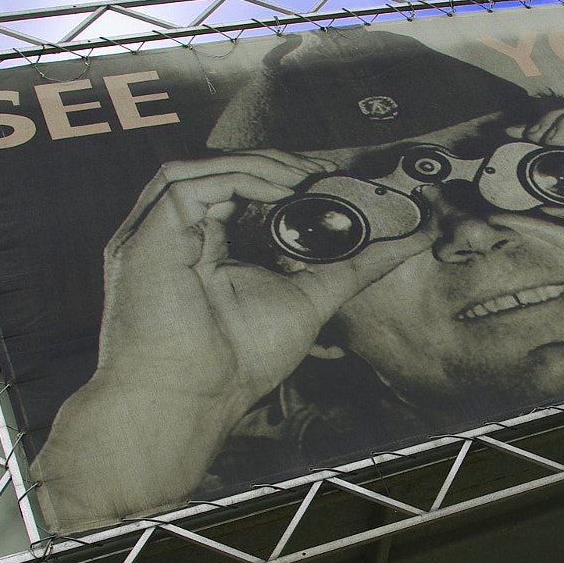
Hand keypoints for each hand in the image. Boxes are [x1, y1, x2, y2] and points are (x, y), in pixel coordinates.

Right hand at [99, 150, 430, 409]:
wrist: (196, 397)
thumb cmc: (239, 361)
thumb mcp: (315, 297)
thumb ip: (360, 265)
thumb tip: (415, 240)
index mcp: (207, 245)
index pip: (244, 190)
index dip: (286, 177)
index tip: (331, 177)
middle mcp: (178, 233)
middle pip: (226, 172)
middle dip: (279, 165)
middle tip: (326, 171)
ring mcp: (157, 230)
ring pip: (208, 168)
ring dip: (262, 165)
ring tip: (307, 178)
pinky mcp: (148, 231)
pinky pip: (191, 180)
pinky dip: (239, 178)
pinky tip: (279, 190)